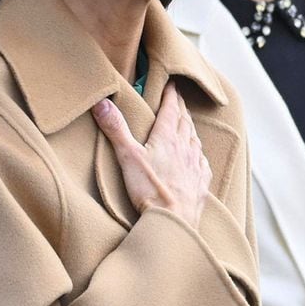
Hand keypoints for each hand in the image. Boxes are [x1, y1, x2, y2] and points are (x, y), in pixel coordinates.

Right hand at [92, 81, 211, 228]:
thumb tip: (102, 103)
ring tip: (187, 121)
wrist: (173, 221)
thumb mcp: (127, 157)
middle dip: (180, 107)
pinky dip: (199, 152)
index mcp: (167, 137)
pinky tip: (198, 155)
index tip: (171, 84)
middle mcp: (185, 147)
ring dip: (190, 127)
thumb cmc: (149, 190)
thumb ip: (116, 129)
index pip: (171, 109)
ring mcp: (195, 165)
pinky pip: (202, 162)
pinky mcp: (201, 183)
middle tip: (178, 98)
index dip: (171, 94)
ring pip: (195, 139)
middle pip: (185, 121)